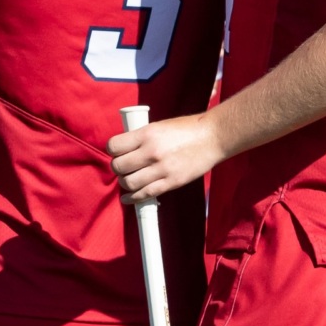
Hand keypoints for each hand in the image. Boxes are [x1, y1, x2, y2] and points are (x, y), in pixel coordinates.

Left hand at [108, 113, 224, 203]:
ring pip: (129, 183)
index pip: (114, 146)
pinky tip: (128, 198)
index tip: (116, 153)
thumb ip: (141, 137)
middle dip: (117, 168)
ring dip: (125, 183)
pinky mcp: (171, 182)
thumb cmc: (187, 129)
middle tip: (123, 167)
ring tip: (129, 179)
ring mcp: (161, 169)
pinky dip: (132, 198)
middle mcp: (151, 151)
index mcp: (147, 134)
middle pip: (118, 166)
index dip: (112, 151)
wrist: (213, 137)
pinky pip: (145, 194)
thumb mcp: (159, 126)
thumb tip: (124, 150)